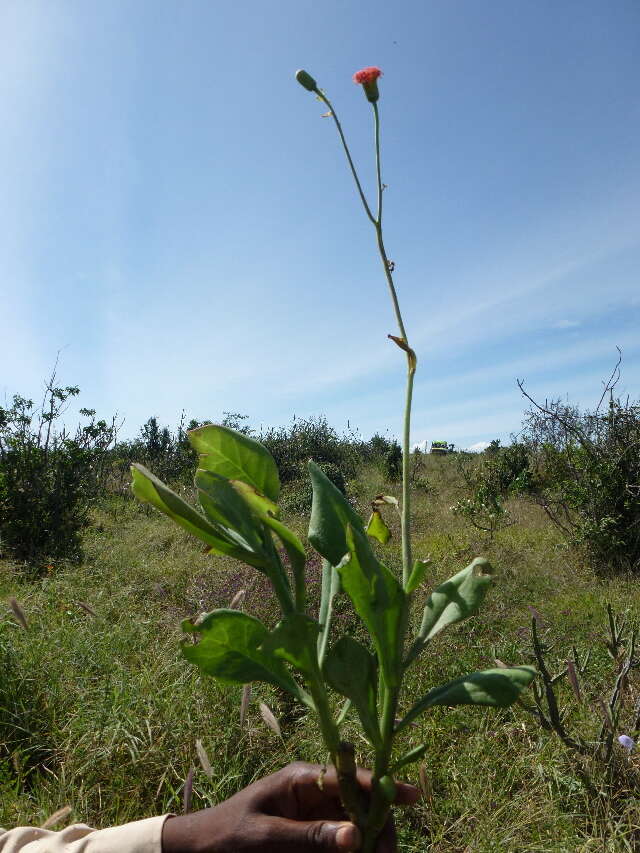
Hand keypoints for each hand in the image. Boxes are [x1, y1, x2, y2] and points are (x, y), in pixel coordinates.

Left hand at [161, 761, 418, 852]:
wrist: (198, 850)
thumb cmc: (225, 836)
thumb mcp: (264, 837)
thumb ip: (308, 836)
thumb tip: (357, 835)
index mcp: (303, 778)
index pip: (351, 776)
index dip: (383, 785)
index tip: (413, 797)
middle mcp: (315, 792)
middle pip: (362, 804)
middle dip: (380, 827)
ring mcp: (316, 816)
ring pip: (358, 827)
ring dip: (370, 843)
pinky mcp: (313, 837)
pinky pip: (343, 842)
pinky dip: (354, 850)